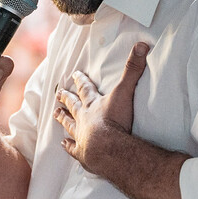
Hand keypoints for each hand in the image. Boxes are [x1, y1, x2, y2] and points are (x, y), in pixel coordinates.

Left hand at [53, 42, 147, 175]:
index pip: (85, 89)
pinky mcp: (82, 153)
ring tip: (55, 114)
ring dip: (63, 119)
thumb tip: (141, 45)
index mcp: (93, 104)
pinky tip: (64, 144)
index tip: (74, 74)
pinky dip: (68, 146)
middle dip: (66, 98)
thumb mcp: (125, 92)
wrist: (108, 148)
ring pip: (69, 125)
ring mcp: (81, 136)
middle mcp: (84, 118)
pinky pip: (72, 148)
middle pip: (73, 106)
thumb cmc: (116, 121)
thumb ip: (133, 70)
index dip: (80, 80)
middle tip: (58, 93)